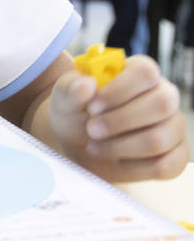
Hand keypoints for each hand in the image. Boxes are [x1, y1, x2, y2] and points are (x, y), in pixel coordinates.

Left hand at [47, 55, 187, 181]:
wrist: (78, 143)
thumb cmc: (76, 112)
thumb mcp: (65, 98)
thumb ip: (71, 88)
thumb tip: (86, 84)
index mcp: (139, 73)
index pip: (145, 72)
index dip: (119, 89)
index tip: (92, 106)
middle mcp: (164, 96)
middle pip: (161, 104)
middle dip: (120, 121)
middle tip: (91, 129)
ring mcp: (173, 127)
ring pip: (159, 138)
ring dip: (120, 147)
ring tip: (94, 146)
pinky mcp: (176, 155)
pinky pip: (165, 165)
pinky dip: (133, 168)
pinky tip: (116, 160)